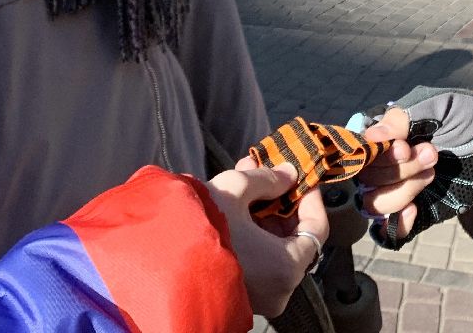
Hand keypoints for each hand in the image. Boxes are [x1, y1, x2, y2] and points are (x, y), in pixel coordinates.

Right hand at [206, 159, 326, 317]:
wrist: (155, 259)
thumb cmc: (201, 226)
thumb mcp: (236, 189)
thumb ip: (268, 179)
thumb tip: (288, 174)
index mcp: (286, 267)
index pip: (317, 229)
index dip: (311, 198)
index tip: (301, 177)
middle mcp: (278, 290)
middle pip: (294, 238)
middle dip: (281, 201)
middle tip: (269, 173)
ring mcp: (259, 299)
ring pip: (273, 249)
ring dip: (264, 214)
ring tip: (245, 181)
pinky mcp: (239, 297)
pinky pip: (258, 263)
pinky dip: (252, 235)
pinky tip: (235, 206)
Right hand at [355, 86, 472, 249]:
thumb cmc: (466, 117)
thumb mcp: (437, 105)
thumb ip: (403, 117)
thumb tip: (373, 136)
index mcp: (383, 134)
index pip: (358, 150)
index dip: (376, 154)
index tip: (405, 147)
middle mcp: (382, 163)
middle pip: (366, 178)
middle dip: (399, 168)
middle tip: (432, 153)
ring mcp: (396, 189)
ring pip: (374, 204)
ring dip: (402, 190)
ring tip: (432, 173)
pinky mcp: (414, 212)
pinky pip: (388, 232)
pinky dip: (396, 225)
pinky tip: (414, 210)